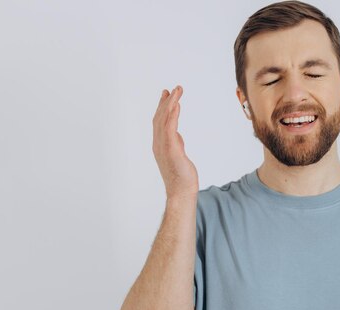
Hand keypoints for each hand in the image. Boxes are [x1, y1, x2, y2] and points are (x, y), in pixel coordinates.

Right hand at [152, 85, 198, 200]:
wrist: (181, 191)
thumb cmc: (181, 177)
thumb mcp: (179, 156)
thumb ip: (176, 144)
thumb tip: (177, 136)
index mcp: (160, 145)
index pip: (160, 122)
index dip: (163, 108)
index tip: (167, 96)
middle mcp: (158, 143)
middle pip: (159, 117)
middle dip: (165, 102)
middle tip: (171, 89)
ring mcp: (163, 146)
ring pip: (164, 119)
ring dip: (170, 103)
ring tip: (177, 90)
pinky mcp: (170, 148)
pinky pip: (170, 127)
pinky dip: (172, 114)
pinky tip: (177, 104)